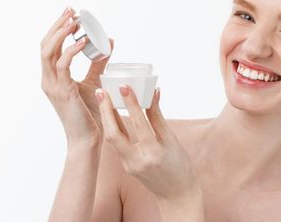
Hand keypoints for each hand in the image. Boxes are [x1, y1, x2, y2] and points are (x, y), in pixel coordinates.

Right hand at [40, 7, 112, 145]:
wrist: (89, 139)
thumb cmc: (92, 113)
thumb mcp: (96, 82)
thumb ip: (99, 63)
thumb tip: (110, 41)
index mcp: (53, 76)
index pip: (49, 46)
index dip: (57, 28)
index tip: (71, 13)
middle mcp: (48, 79)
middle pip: (45, 44)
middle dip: (57, 24)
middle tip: (71, 10)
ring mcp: (53, 85)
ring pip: (48, 51)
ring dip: (61, 33)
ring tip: (75, 21)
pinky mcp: (62, 91)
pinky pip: (63, 66)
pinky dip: (71, 50)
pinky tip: (83, 41)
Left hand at [95, 85, 201, 202]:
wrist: (177, 195)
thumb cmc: (180, 167)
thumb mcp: (172, 141)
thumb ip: (159, 118)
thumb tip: (153, 93)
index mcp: (152, 153)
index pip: (139, 123)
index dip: (131, 103)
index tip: (124, 86)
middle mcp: (137, 160)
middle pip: (114, 134)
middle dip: (105, 111)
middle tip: (101, 91)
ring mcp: (128, 166)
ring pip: (112, 139)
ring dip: (106, 118)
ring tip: (103, 98)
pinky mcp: (126, 166)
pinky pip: (117, 144)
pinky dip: (114, 127)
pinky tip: (112, 114)